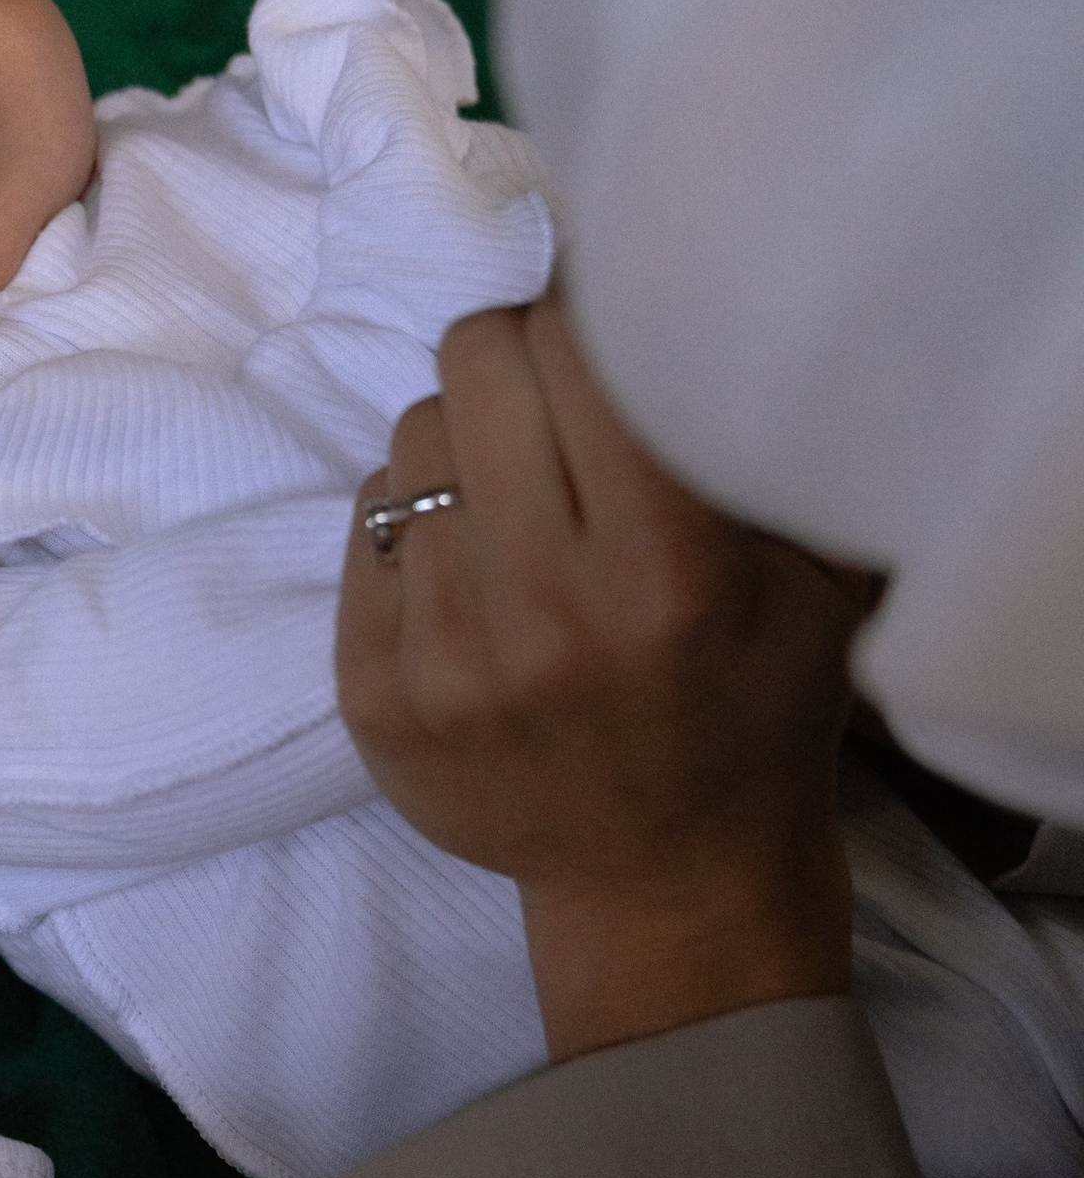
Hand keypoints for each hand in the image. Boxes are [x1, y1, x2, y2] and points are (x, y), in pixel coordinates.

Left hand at [336, 298, 875, 1062]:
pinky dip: (418, 516)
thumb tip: (670, 294)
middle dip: (519, 356)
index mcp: (669, 573)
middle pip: (476, 364)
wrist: (666, 883)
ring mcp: (443, 658)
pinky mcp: (370, 689)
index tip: (610, 330)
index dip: (590, 316)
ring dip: (467, 440)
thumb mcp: (811, 582)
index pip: (579, 350)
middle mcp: (545, 613)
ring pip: (414, 435)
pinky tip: (477, 565)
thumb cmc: (755, 711)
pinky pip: (365, 516)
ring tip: (522, 496)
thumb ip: (747, 445)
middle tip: (558, 398)